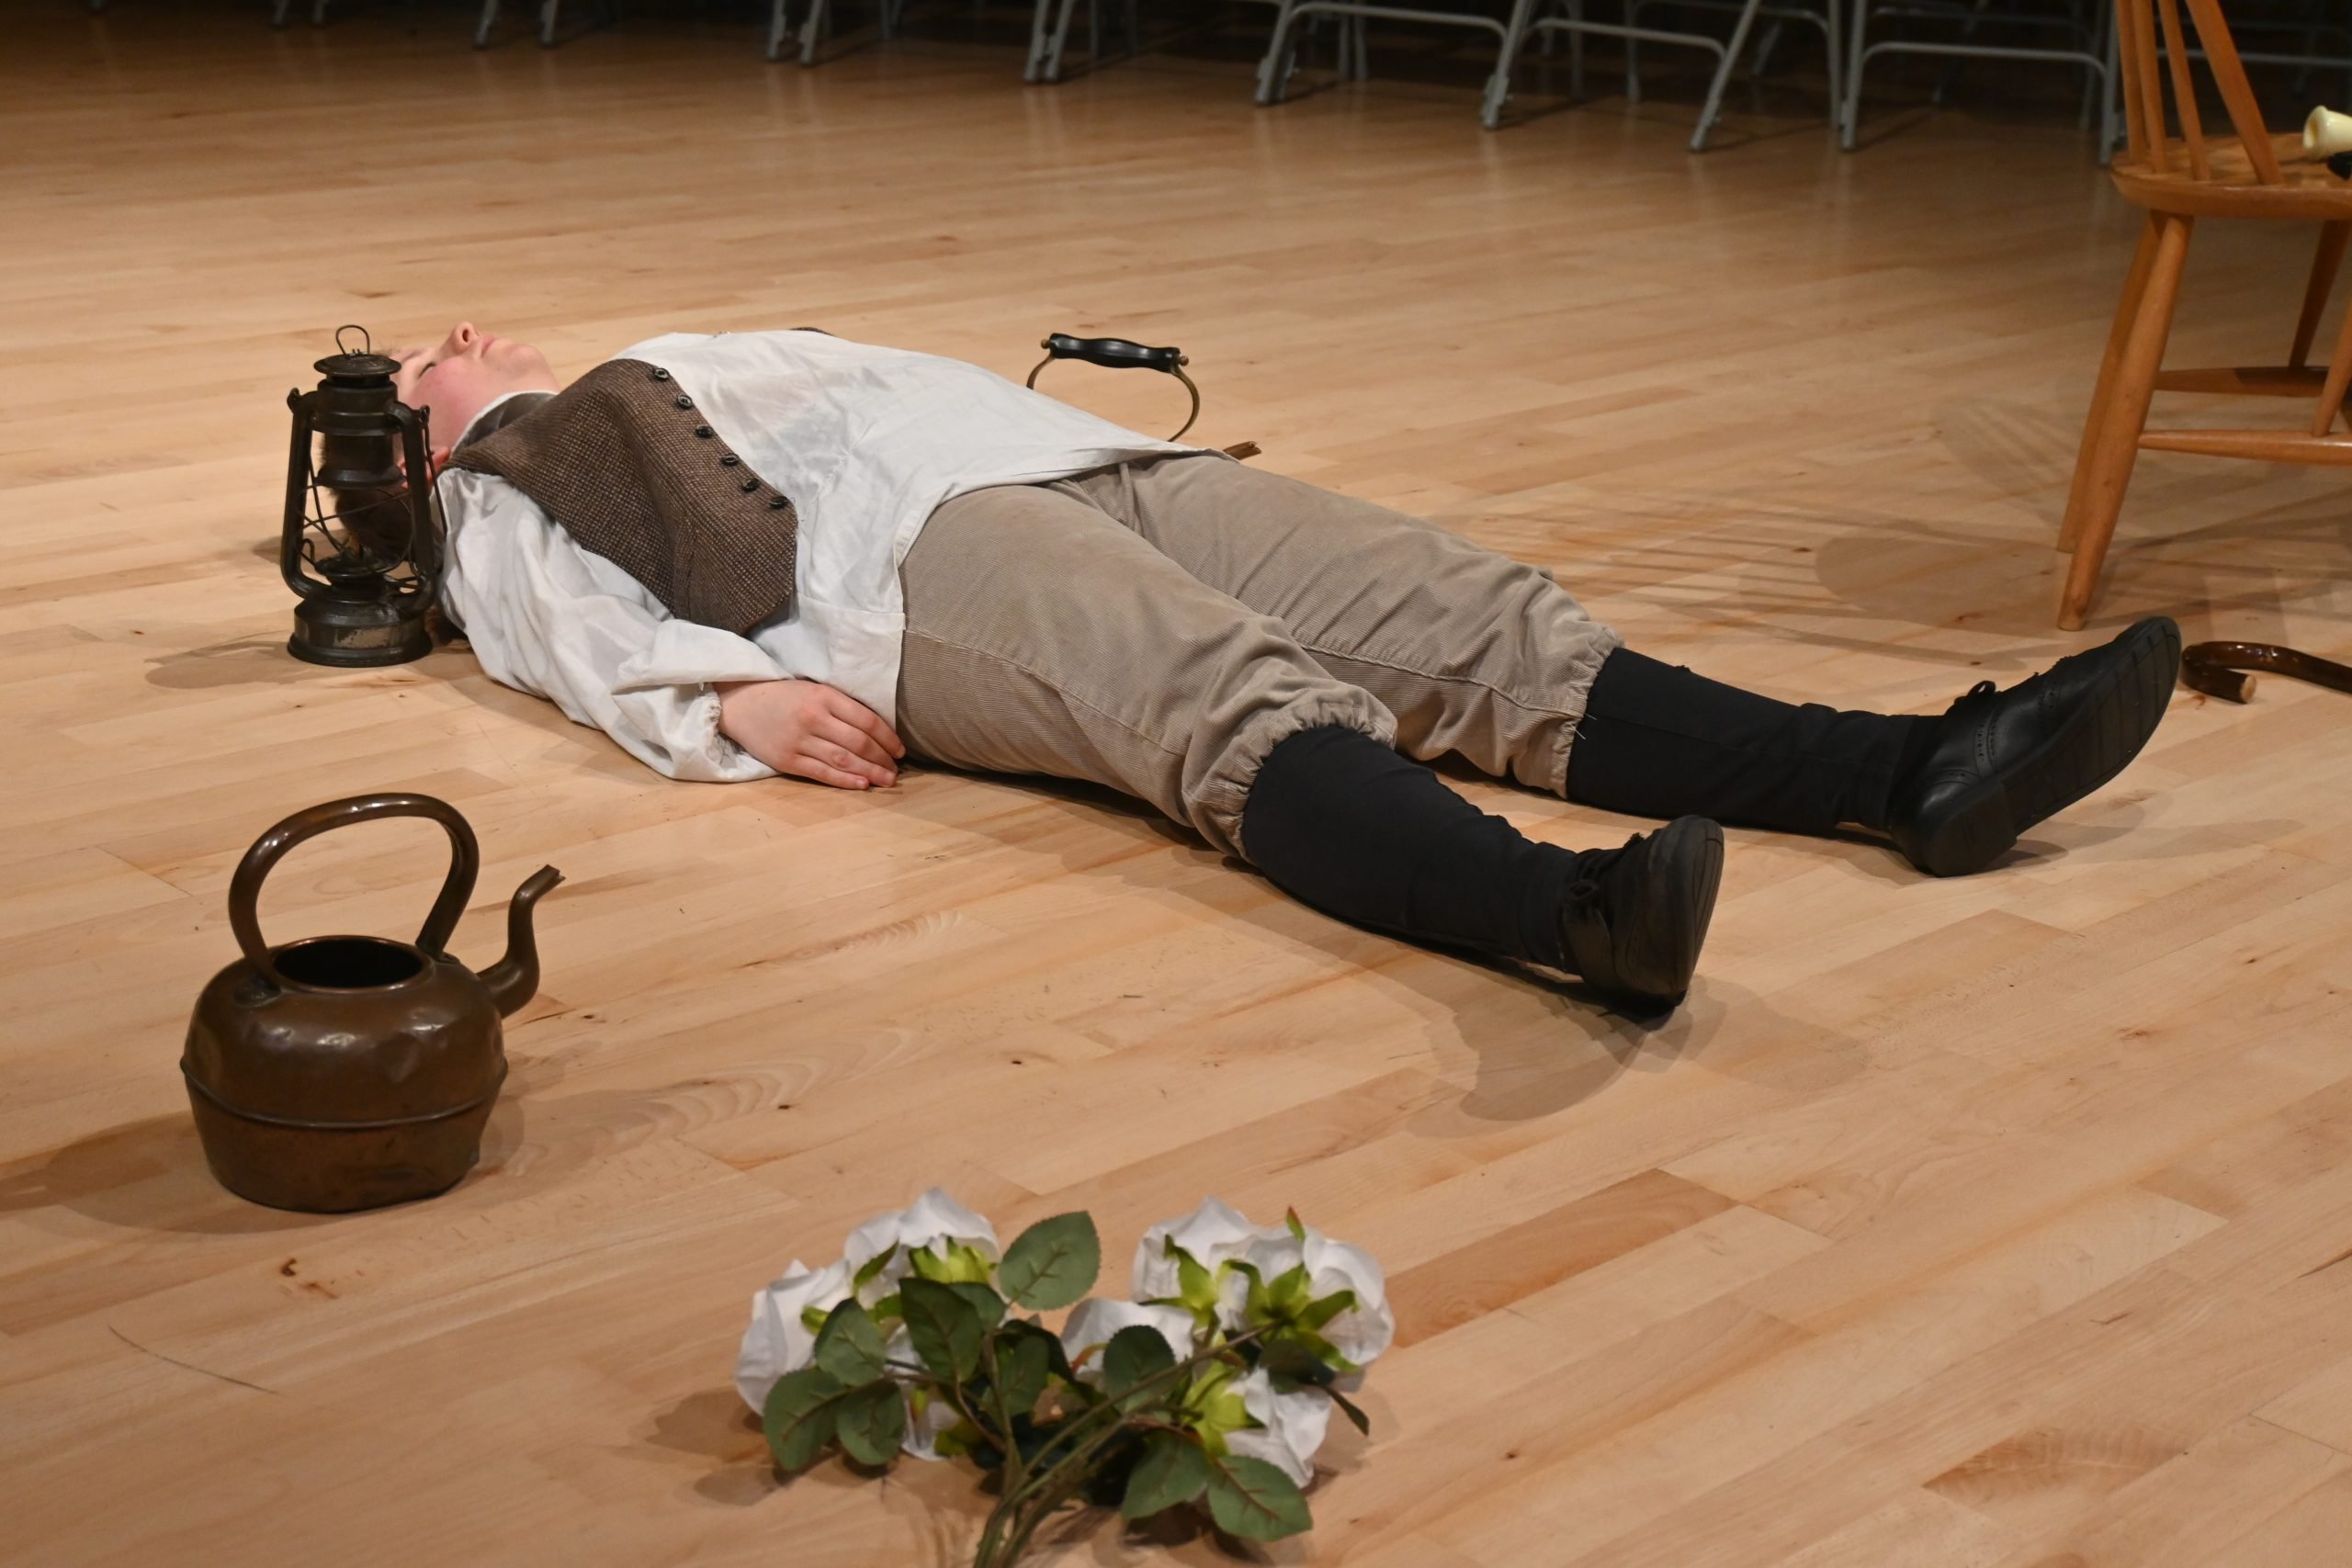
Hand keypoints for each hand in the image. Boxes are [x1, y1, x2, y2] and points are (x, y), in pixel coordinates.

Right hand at [716, 679, 904, 789]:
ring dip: (870, 772)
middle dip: (882, 758)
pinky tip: (862, 785)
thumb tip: (878, 730)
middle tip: (896, 770)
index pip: (866, 720)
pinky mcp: (787, 760)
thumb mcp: (815, 690)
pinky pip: (822, 773)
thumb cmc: (784, 697)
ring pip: (843, 760)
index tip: (900, 750)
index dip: (888, 738)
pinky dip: (845, 781)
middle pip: (858, 743)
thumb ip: (842, 706)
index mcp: (823, 696)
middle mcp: (813, 718)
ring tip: (887, 780)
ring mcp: (799, 741)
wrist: (740, 704)